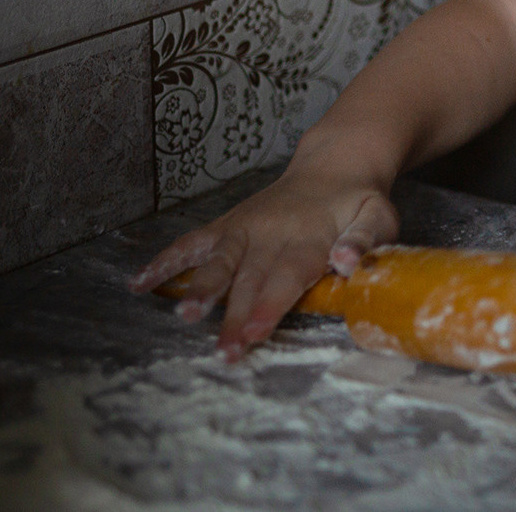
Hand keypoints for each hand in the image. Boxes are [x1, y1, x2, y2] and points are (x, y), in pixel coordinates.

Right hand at [126, 164, 398, 361]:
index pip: (288, 277)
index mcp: (309, 239)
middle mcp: (271, 235)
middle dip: (236, 317)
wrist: (334, 165)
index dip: (270, 306)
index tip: (254, 334)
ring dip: (200, 289)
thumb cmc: (359, 202)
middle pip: (251, 281)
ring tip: (183, 316)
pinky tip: (138, 283)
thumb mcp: (378, 217)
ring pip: (218, 262)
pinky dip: (164, 261)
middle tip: (224, 351)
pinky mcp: (227, 226)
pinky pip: (192, 242)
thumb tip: (346, 262)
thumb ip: (365, 241)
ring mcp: (244, 229)